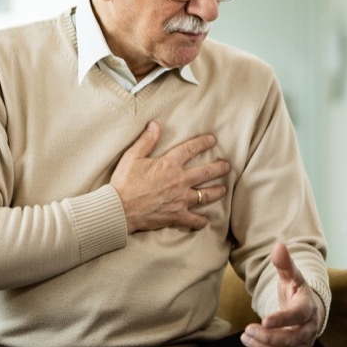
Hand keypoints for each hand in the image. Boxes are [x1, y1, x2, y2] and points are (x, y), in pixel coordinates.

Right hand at [110, 122, 229, 232]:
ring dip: (217, 191)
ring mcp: (180, 199)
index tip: (212, 140)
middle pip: (206, 172)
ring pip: (206, 195)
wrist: (120, 209)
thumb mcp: (132, 156)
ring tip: (224, 189)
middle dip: (219, 168)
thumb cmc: (124, 182)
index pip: (190, 149)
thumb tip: (155, 125)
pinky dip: (200, 221)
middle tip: (227, 166)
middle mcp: (179, 181)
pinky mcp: (177, 215)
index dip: (203, 143)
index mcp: (169, 165)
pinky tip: (205, 220)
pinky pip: (194, 220)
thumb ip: (146, 140)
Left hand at [242, 243, 323, 346]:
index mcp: (308, 307)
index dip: (282, 319)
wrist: (309, 311)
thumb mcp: (291, 277)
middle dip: (267, 338)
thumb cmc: (296, 293)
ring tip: (245, 338)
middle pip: (292, 340)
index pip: (298, 315)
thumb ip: (284, 263)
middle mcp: (310, 329)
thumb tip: (278, 245)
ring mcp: (304, 344)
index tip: (264, 320)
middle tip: (246, 331)